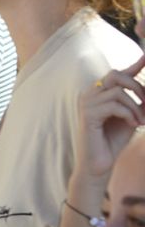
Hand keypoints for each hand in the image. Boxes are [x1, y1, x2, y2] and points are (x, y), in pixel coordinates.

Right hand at [72, 55, 144, 188]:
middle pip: (116, 75)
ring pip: (117, 91)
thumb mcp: (131, 116)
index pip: (119, 73)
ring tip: (140, 121)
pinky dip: (128, 114)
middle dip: (137, 86)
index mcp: (99, 92)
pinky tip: (133, 125)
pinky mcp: (88, 114)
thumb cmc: (114, 139)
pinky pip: (114, 105)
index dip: (135, 64)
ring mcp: (87, 103)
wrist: (100, 162)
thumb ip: (138, 101)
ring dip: (135, 106)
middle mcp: (90, 93)